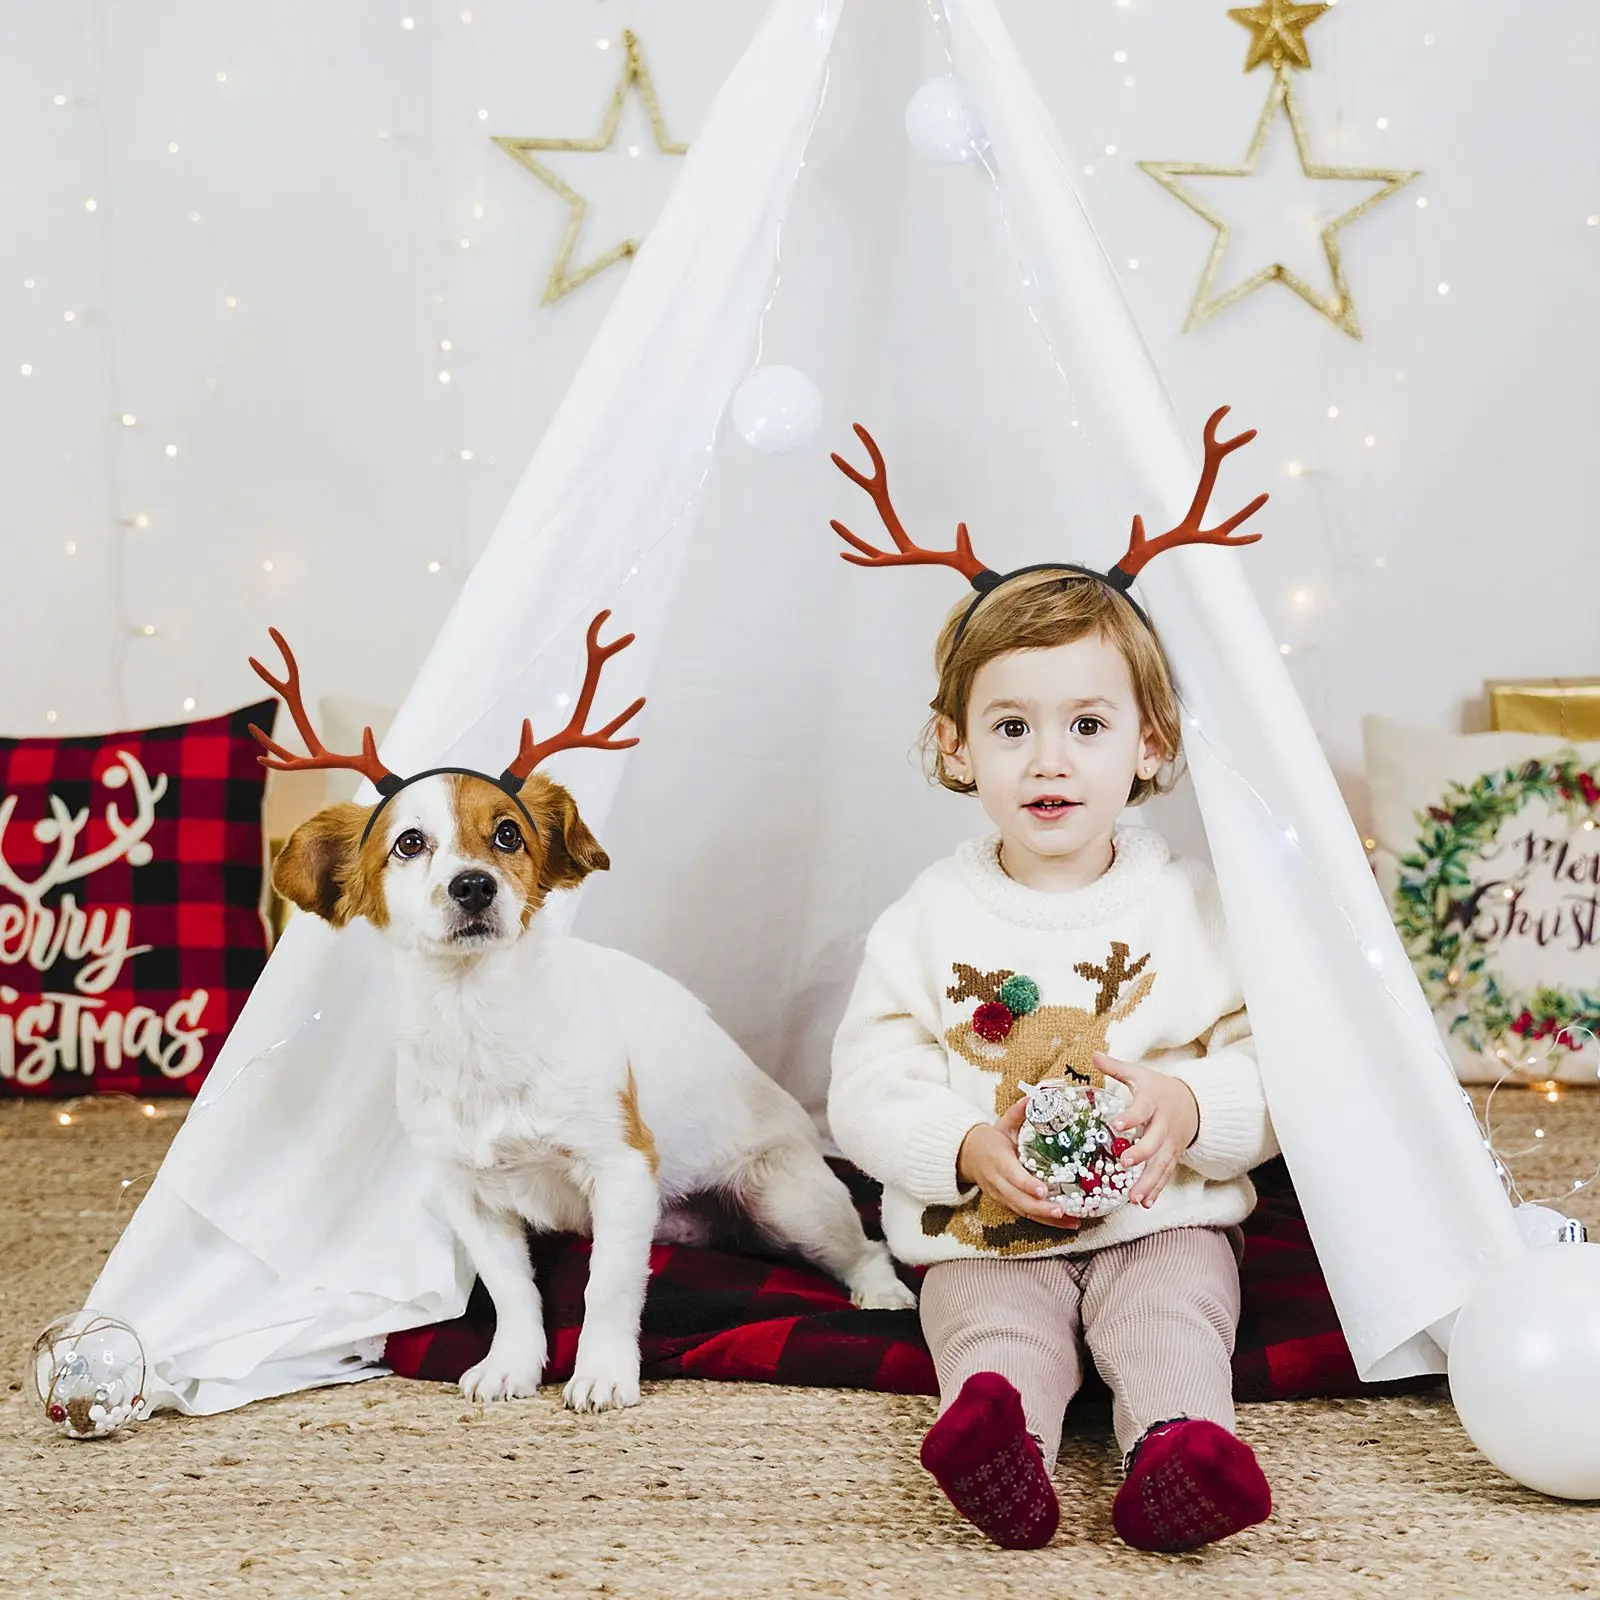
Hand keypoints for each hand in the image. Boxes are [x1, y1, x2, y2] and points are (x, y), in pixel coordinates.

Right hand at [956, 1098, 1079, 1230]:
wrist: (968, 1157)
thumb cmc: (990, 1141)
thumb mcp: (1003, 1124)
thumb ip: (1018, 1112)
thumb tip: (1035, 1096)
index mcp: (997, 1160)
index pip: (1012, 1174)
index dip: (1027, 1184)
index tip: (1043, 1189)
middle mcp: (998, 1181)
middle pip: (1018, 1199)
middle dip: (1040, 1207)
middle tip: (1061, 1210)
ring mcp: (1001, 1195)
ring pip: (1023, 1211)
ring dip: (1046, 1218)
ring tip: (1070, 1222)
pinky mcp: (1007, 1204)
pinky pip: (1025, 1215)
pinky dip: (1045, 1221)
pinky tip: (1066, 1223)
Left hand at [1094, 1053, 1198, 1208]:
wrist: (1192, 1103)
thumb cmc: (1157, 1089)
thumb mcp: (1139, 1074)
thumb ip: (1116, 1067)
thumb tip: (1093, 1054)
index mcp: (1153, 1102)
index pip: (1142, 1109)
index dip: (1130, 1117)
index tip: (1116, 1125)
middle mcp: (1164, 1125)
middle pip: (1155, 1141)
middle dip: (1142, 1153)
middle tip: (1125, 1162)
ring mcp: (1170, 1144)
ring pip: (1162, 1164)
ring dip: (1149, 1182)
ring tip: (1135, 1198)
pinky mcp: (1172, 1157)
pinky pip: (1165, 1174)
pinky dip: (1156, 1189)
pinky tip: (1145, 1203)